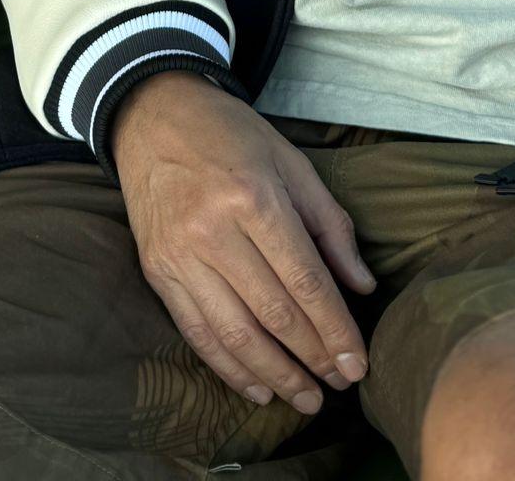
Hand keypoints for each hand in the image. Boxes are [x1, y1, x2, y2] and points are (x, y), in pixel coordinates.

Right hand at [112, 72, 374, 416]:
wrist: (152, 114)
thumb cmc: (230, 134)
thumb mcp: (290, 161)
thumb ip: (329, 224)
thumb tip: (362, 287)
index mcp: (253, 197)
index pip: (305, 282)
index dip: (336, 330)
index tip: (360, 365)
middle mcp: (212, 231)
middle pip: (274, 314)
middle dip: (314, 357)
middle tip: (342, 385)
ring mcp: (180, 255)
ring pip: (236, 334)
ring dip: (276, 375)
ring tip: (308, 399)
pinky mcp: (158, 271)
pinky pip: (197, 333)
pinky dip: (230, 368)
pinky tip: (259, 389)